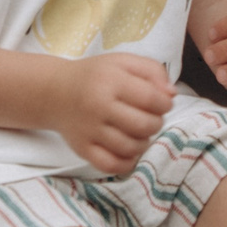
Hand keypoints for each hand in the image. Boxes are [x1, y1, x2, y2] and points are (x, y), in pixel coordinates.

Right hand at [52, 53, 173, 174]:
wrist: (55, 91)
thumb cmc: (96, 75)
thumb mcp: (124, 62)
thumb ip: (152, 71)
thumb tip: (171, 94)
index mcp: (111, 81)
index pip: (150, 98)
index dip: (165, 104)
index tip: (164, 103)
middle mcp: (99, 107)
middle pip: (143, 125)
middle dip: (156, 123)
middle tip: (152, 118)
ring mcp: (89, 130)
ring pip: (129, 147)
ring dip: (144, 142)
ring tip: (141, 132)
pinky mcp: (82, 148)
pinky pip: (109, 165)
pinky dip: (126, 163)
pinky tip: (130, 151)